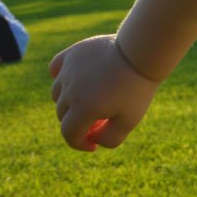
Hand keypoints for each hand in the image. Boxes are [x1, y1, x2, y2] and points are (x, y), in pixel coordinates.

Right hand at [49, 34, 159, 151]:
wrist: (141, 52)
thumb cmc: (137, 87)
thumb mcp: (129, 121)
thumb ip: (109, 139)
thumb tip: (91, 139)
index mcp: (83, 108)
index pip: (69, 134)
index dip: (80, 143)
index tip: (93, 144)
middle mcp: (71, 89)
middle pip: (63, 115)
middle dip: (79, 122)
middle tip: (101, 118)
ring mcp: (68, 70)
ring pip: (57, 94)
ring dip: (70, 101)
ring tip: (93, 97)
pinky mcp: (72, 53)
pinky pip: (55, 69)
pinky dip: (61, 78)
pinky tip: (76, 81)